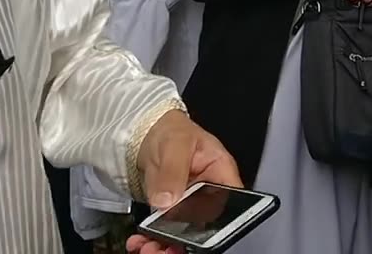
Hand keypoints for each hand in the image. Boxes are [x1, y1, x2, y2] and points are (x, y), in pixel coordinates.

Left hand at [126, 110, 241, 253]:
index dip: (220, 224)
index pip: (230, 204)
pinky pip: (165, 231)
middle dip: (185, 241)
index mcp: (221, 174)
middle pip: (206, 226)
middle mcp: (208, 193)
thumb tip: (168, 200)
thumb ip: (173, 172)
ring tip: (149, 247)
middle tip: (165, 246)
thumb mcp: (175, 145)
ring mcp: (189, 204)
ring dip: (166, 245)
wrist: (145, 133)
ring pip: (185, 234)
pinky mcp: (170, 211)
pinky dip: (153, 240)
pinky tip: (141, 241)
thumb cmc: (171, 130)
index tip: (197, 234)